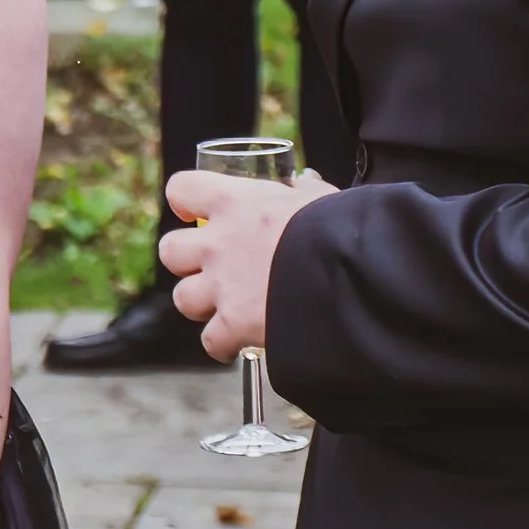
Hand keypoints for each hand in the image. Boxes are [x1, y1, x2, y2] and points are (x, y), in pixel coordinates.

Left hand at [160, 168, 338, 356]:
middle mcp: (219, 243)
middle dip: (187, 261)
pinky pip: (211, 341)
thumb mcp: (322, 198)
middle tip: (213, 266)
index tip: (194, 210)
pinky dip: (223, 345)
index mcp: (235, 202)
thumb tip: (304, 183)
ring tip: (228, 306)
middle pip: (170, 250)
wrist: (357, 274)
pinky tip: (241, 342)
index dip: (186, 201)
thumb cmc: (344, 229)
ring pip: (183, 298)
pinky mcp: (235, 325)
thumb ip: (305, 192)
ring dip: (201, 304)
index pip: (182, 189)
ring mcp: (223, 286)